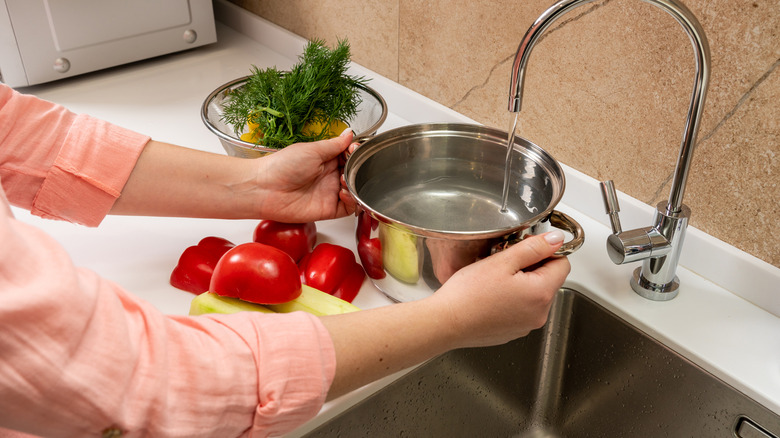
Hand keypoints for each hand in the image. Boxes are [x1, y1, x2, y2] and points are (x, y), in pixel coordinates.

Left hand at [254, 129, 357, 221]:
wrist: (265, 188)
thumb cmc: (281, 166)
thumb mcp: (312, 149)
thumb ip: (334, 144)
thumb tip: (349, 133)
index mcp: (325, 159)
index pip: (349, 155)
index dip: (355, 152)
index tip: (356, 148)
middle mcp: (329, 176)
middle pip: (354, 172)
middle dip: (358, 168)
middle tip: (354, 164)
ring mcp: (329, 192)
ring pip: (354, 190)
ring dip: (355, 184)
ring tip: (345, 178)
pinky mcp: (328, 209)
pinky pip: (348, 207)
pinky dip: (352, 200)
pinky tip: (342, 191)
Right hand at [427, 230, 569, 348]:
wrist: (446, 323)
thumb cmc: (468, 295)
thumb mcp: (503, 261)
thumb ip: (534, 248)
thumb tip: (556, 239)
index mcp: (541, 294)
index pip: (562, 264)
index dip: (545, 251)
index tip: (525, 247)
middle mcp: (539, 314)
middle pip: (549, 280)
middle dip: (531, 266)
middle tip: (504, 261)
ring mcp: (526, 326)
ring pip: (534, 295)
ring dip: (521, 283)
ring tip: (495, 279)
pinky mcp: (513, 332)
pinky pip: (521, 310)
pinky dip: (511, 299)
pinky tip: (491, 295)